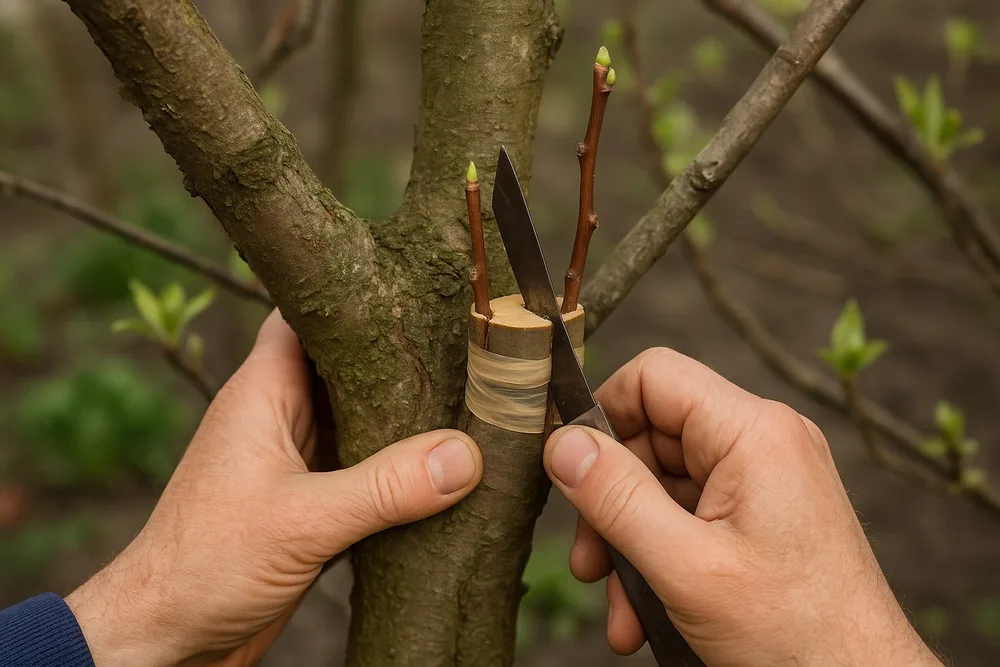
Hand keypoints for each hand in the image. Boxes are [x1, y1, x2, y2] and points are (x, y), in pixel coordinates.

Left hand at [66, 311, 482, 666]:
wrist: (166, 637)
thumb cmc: (204, 565)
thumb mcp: (302, 521)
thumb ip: (384, 487)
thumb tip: (464, 456)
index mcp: (262, 392)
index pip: (307, 314)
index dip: (357, 296)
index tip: (419, 289)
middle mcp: (278, 417)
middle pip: (345, 365)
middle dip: (399, 358)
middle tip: (465, 348)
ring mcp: (294, 461)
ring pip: (357, 418)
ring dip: (402, 418)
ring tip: (467, 400)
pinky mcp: (307, 503)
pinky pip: (360, 468)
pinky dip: (394, 468)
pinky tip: (438, 470)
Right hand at [543, 348, 939, 665]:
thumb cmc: (796, 634)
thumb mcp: (685, 566)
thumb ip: (616, 498)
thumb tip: (561, 443)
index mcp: (754, 432)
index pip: (653, 377)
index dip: (602, 416)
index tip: (571, 471)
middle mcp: (764, 442)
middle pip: (652, 438)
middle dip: (611, 503)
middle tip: (591, 563)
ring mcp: (765, 478)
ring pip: (664, 485)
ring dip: (631, 543)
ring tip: (621, 608)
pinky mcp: (763, 513)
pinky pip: (691, 515)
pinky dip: (661, 558)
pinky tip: (647, 613)